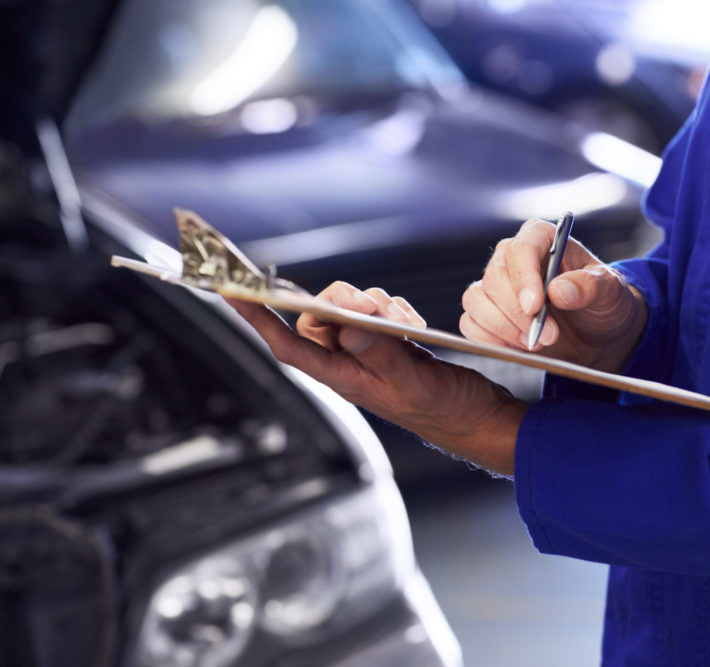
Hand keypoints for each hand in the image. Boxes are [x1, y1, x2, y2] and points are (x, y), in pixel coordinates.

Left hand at [228, 282, 527, 475]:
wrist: (476, 417)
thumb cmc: (445, 411)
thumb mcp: (412, 381)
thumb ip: (380, 353)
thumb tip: (347, 327)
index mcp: (343, 378)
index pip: (288, 344)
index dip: (258, 318)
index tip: (233, 291)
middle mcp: (349, 364)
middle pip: (319, 316)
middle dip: (342, 301)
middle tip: (373, 306)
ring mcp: (368, 354)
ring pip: (349, 310)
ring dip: (375, 305)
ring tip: (401, 322)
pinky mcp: (388, 346)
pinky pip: (375, 314)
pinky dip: (392, 310)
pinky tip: (411, 324)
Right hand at [461, 218, 647, 372]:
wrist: (597, 334)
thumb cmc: (603, 302)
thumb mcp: (610, 291)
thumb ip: (589, 286)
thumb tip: (559, 290)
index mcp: (542, 238)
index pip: (521, 249)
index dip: (524, 278)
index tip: (535, 306)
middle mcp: (512, 258)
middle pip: (494, 278)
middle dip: (519, 313)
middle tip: (548, 335)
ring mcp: (495, 286)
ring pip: (476, 300)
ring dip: (503, 328)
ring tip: (536, 343)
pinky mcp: (486, 313)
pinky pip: (470, 324)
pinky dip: (490, 340)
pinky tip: (518, 347)